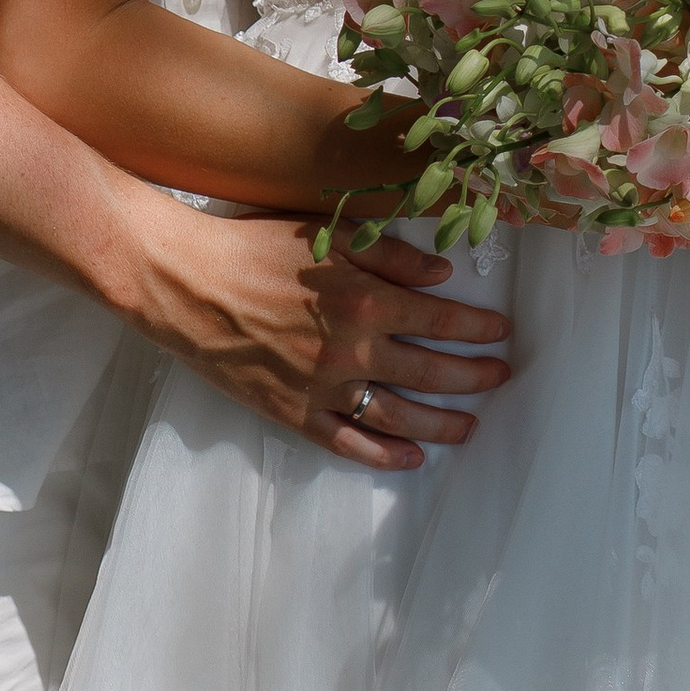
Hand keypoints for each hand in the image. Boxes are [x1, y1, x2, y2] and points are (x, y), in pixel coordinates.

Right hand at [126, 192, 511, 473]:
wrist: (188, 283)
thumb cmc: (254, 246)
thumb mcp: (327, 232)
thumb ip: (390, 253)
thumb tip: (442, 274)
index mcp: (364, 300)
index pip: (440, 319)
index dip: (476, 327)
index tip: (501, 330)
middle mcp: (352, 351)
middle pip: (431, 372)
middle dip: (473, 376)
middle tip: (500, 377)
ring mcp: (324, 389)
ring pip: (400, 416)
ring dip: (442, 423)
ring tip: (470, 425)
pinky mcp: (295, 414)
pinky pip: (350, 444)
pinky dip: (386, 455)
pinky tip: (413, 457)